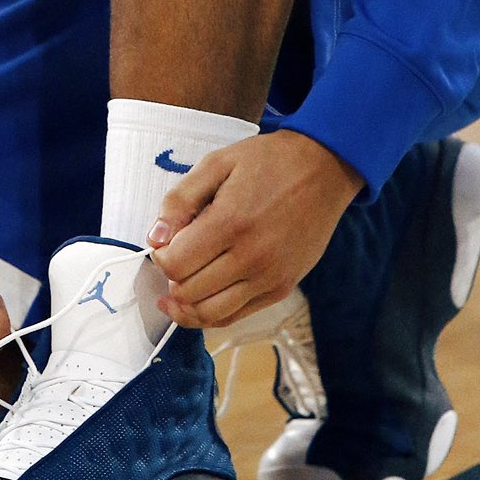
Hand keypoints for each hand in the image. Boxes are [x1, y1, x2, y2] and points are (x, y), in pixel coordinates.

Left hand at [148, 130, 363, 328]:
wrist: (323, 169)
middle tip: (175, 257)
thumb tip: (155, 238)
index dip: (160, 256)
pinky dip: (211, 313)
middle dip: (171, 278)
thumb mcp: (217, 164)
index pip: (176, 264)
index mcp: (231, 222)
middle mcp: (252, 257)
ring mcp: (270, 277)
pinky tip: (202, 295)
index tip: (165, 243)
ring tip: (181, 282)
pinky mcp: (282, 288)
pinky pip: (236, 317)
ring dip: (186, 303)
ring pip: (210, 314)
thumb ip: (179, 200)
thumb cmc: (267, 162)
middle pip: (189, 292)